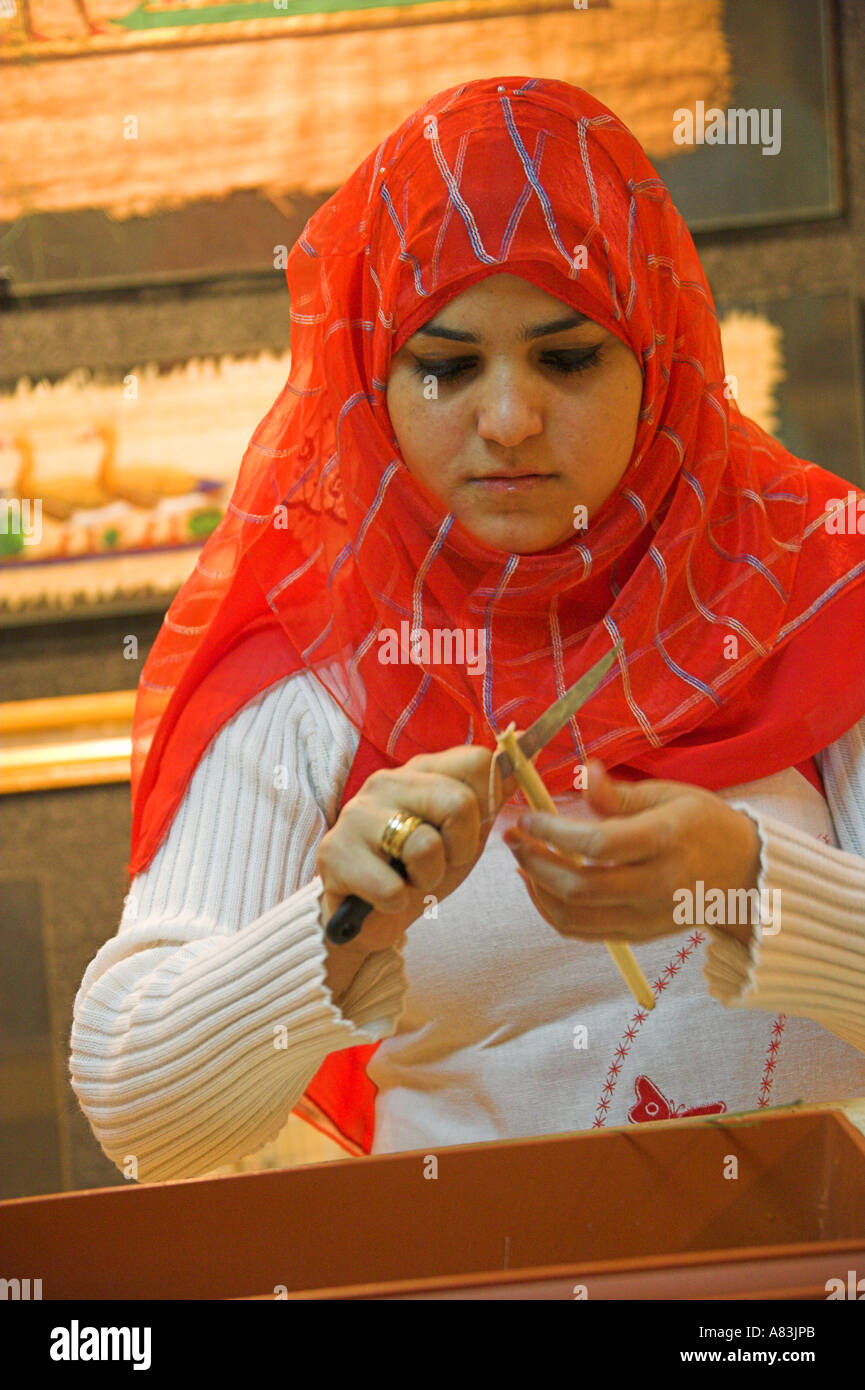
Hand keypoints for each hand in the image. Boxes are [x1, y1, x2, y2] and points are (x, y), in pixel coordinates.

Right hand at [317, 743, 513, 953]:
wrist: (368, 916)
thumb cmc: (419, 869)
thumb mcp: (465, 831)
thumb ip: (492, 792)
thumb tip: (524, 743)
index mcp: (421, 770)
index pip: (477, 761)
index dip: (484, 809)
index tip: (462, 835)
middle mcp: (387, 781)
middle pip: (460, 803)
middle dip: (459, 850)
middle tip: (435, 864)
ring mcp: (357, 814)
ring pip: (425, 845)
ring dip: (427, 879)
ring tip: (408, 880)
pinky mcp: (334, 852)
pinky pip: (392, 888)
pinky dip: (396, 903)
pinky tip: (382, 897)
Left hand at [503, 760, 761, 948]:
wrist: (745, 875)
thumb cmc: (703, 825)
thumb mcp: (669, 795)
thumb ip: (620, 794)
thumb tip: (583, 773)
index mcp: (666, 841)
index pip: (598, 845)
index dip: (554, 833)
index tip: (527, 817)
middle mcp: (657, 885)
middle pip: (580, 888)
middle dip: (535, 863)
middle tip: (514, 839)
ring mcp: (648, 916)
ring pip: (575, 917)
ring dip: (538, 890)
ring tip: (523, 861)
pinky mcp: (639, 935)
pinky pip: (584, 931)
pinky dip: (554, 911)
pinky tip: (542, 885)